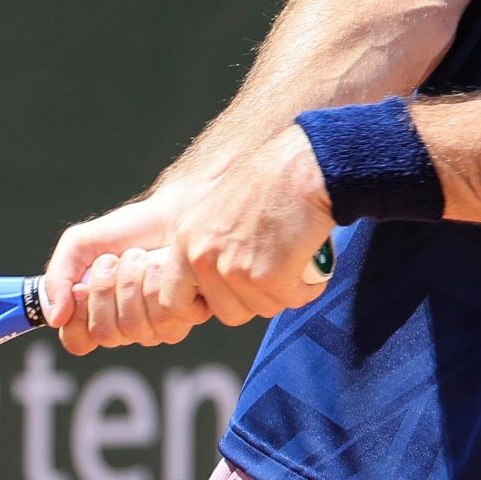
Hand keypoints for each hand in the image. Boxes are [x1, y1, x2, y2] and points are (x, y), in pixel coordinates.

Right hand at [41, 194, 207, 354]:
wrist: (170, 215)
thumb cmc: (127, 231)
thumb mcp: (79, 245)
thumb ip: (57, 278)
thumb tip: (54, 317)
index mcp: (96, 315)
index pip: (77, 342)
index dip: (76, 318)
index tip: (80, 287)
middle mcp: (124, 328)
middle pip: (104, 334)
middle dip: (105, 289)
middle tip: (112, 260)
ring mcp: (154, 327)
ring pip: (133, 327)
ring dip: (131, 281)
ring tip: (138, 257)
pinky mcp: (182, 319)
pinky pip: (162, 317)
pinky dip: (155, 282)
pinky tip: (160, 266)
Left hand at [147, 125, 333, 326]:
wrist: (301, 166)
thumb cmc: (268, 182)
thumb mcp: (216, 213)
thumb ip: (208, 249)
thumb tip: (217, 286)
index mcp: (185, 241)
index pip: (172, 300)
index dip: (200, 309)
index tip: (223, 300)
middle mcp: (203, 257)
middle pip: (227, 313)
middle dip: (254, 300)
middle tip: (272, 272)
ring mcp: (234, 269)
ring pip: (262, 309)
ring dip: (283, 292)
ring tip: (292, 259)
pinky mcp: (268, 276)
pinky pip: (291, 300)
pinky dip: (306, 288)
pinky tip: (308, 262)